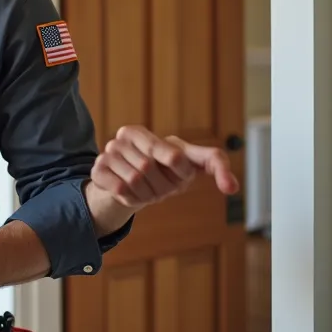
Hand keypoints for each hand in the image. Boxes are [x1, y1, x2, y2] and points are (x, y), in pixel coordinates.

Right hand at [91, 125, 239, 208]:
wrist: (132, 186)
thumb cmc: (167, 170)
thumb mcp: (192, 162)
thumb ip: (216, 165)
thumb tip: (233, 188)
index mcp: (142, 132)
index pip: (173, 155)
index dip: (182, 173)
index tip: (183, 176)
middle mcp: (122, 138)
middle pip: (150, 170)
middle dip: (163, 186)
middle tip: (162, 187)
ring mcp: (107, 153)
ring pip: (135, 182)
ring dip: (147, 195)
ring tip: (148, 190)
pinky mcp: (98, 171)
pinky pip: (120, 190)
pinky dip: (132, 199)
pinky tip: (133, 194)